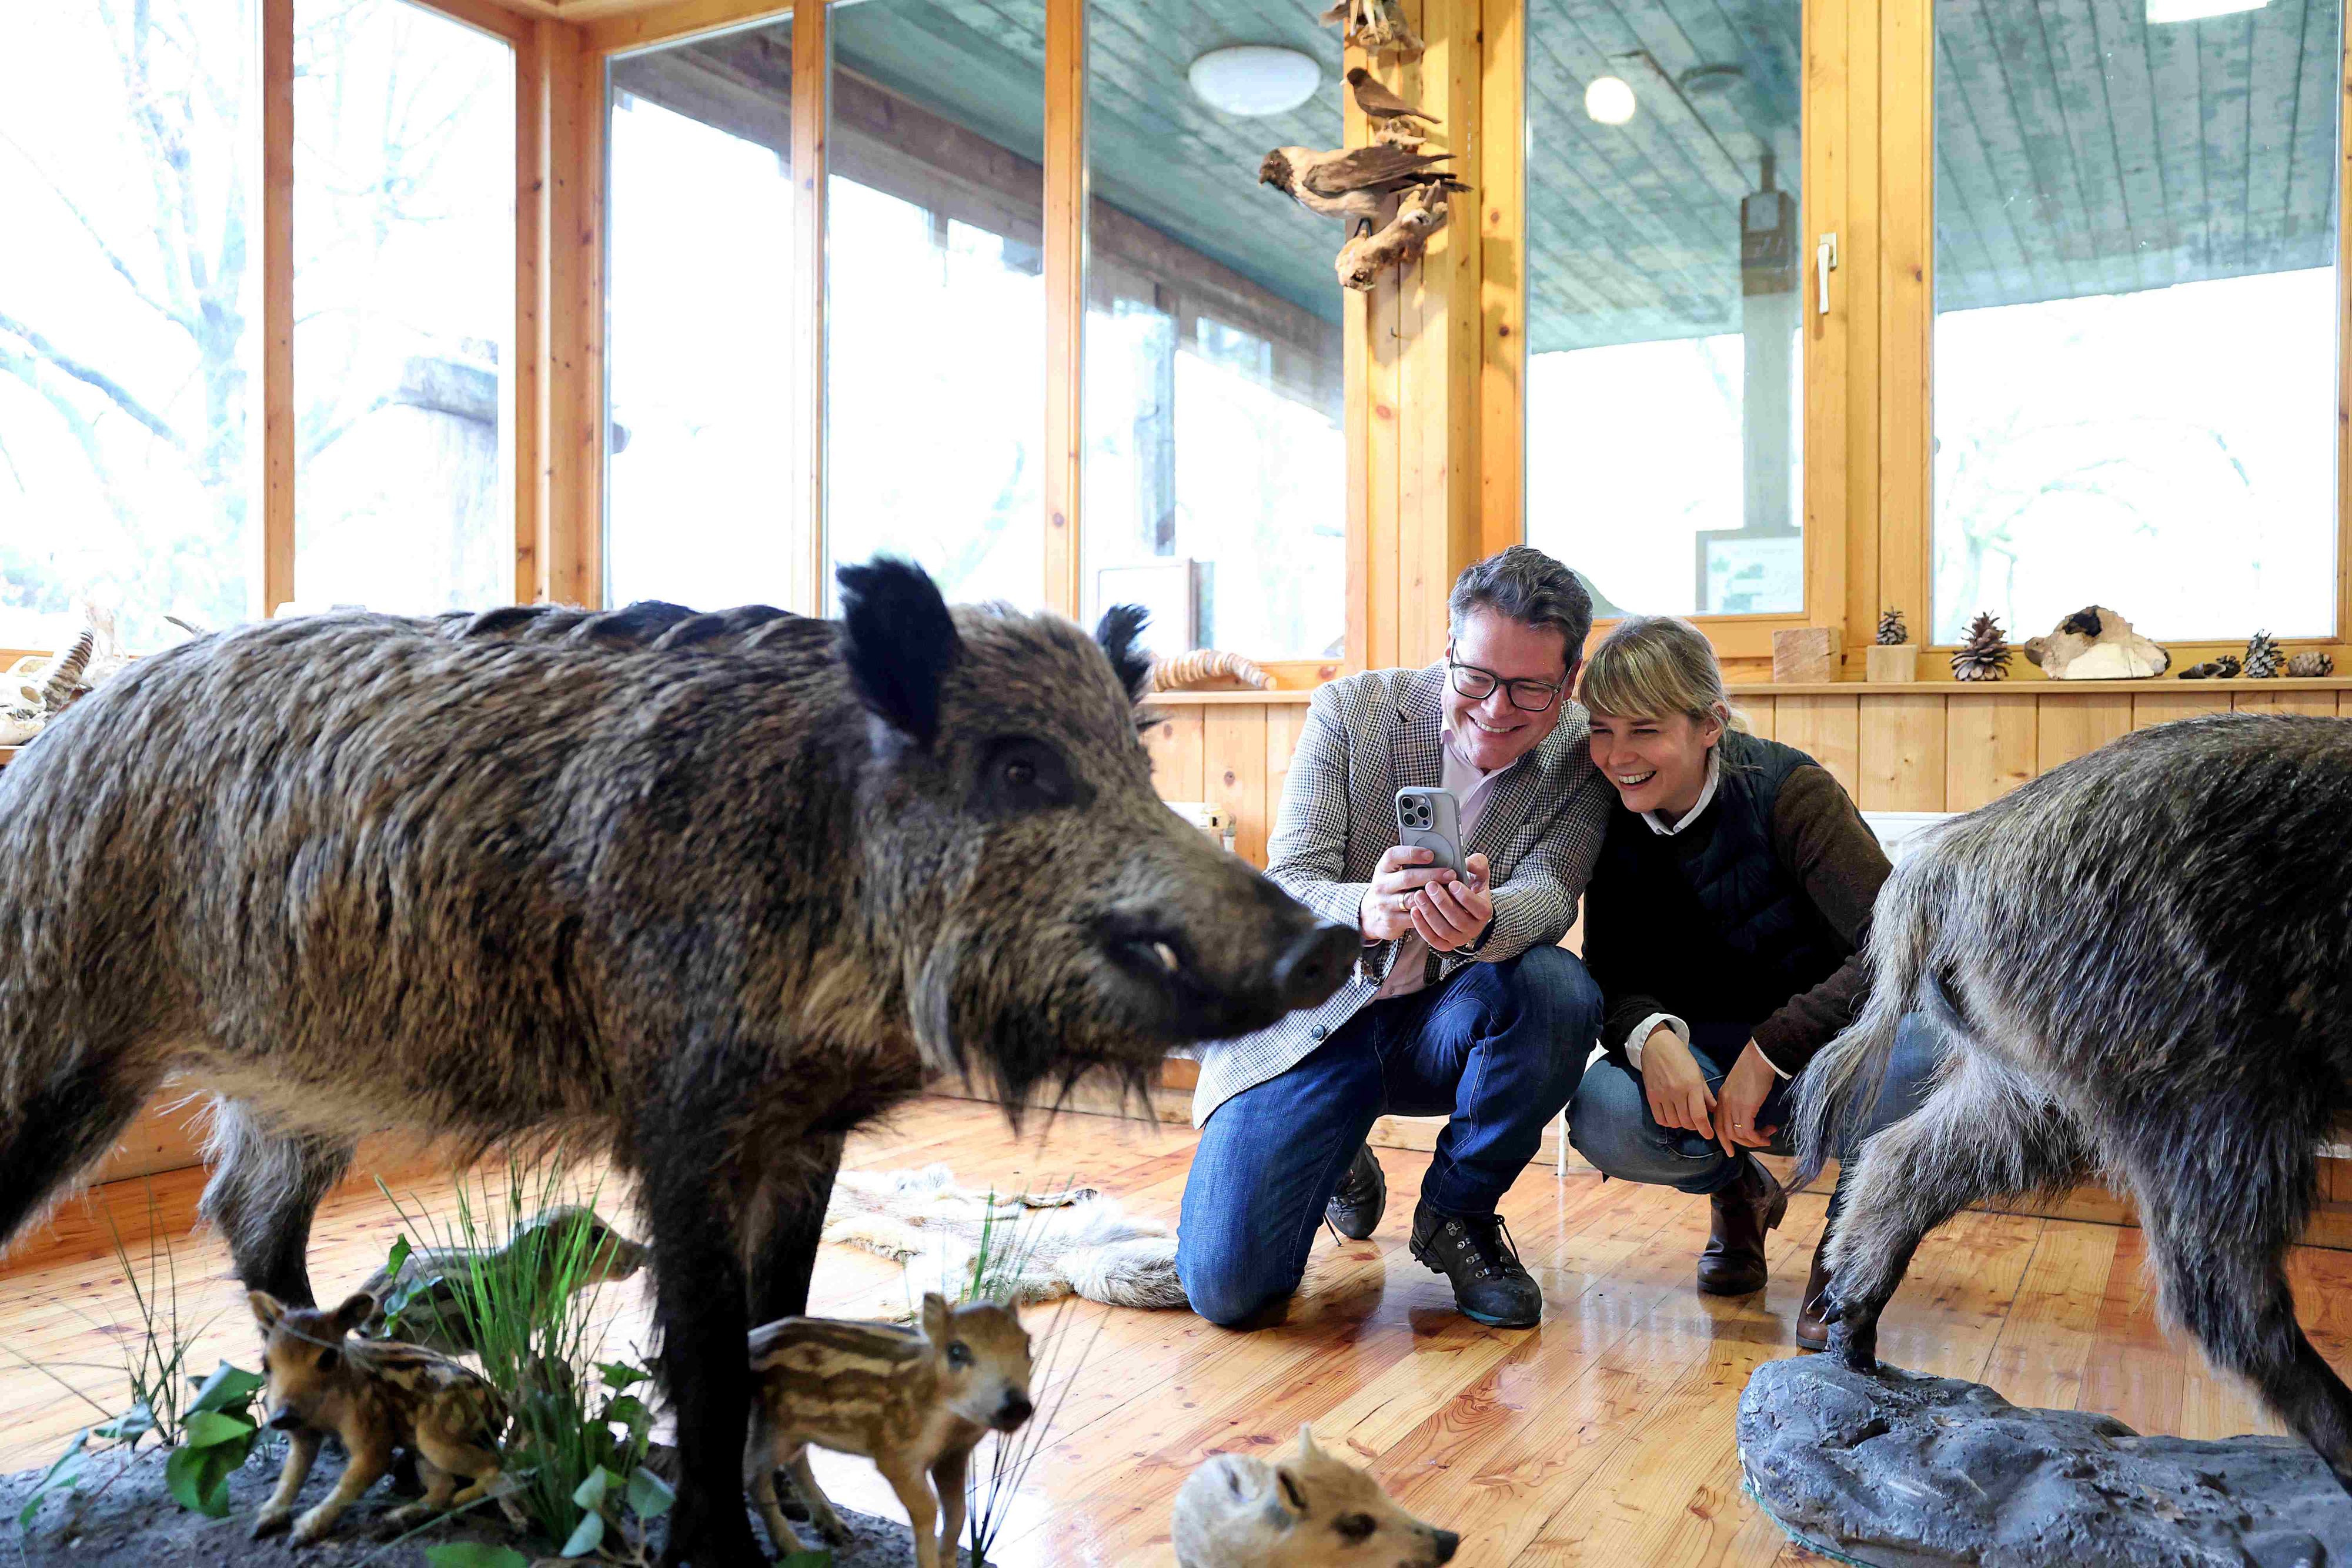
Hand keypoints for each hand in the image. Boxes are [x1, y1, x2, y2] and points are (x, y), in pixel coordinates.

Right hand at [1360, 845, 1458, 940]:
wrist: (1369, 915)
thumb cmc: (1389, 890)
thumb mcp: (1392, 874)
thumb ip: (1409, 866)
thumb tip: (1440, 859)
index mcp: (1383, 869)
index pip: (1393, 856)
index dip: (1412, 853)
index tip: (1431, 854)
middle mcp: (1381, 885)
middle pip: (1407, 878)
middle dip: (1432, 875)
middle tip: (1451, 874)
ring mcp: (1385, 904)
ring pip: (1412, 899)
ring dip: (1433, 896)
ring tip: (1450, 892)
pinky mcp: (1391, 921)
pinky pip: (1414, 917)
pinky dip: (1430, 913)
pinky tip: (1442, 909)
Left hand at [1407, 852, 1491, 952]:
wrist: (1461, 905)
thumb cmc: (1468, 885)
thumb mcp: (1477, 873)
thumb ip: (1477, 864)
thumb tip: (1468, 862)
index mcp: (1484, 911)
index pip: (1479, 909)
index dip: (1465, 897)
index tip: (1452, 883)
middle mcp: (1474, 928)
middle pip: (1458, 920)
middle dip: (1442, 902)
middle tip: (1430, 885)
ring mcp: (1458, 938)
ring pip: (1443, 930)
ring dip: (1429, 913)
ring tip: (1418, 895)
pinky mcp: (1444, 944)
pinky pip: (1432, 939)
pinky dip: (1422, 926)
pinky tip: (1414, 910)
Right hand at [1639, 1027, 1714, 1135]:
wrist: (1656, 1045)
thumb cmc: (1680, 1057)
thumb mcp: (1697, 1072)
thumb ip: (1705, 1093)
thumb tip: (1713, 1110)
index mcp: (1691, 1085)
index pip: (1699, 1115)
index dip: (1705, 1129)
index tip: (1709, 1135)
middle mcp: (1677, 1092)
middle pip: (1687, 1122)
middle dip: (1694, 1126)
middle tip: (1697, 1122)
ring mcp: (1662, 1095)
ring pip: (1674, 1122)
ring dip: (1681, 1124)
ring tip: (1685, 1118)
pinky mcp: (1651, 1096)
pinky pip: (1660, 1119)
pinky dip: (1668, 1122)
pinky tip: (1672, 1117)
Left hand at [1714, 1040, 1780, 1157]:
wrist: (1760, 1058)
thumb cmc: (1754, 1068)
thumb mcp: (1741, 1085)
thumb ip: (1739, 1098)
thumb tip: (1748, 1111)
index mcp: (1722, 1098)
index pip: (1718, 1123)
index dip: (1723, 1138)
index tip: (1730, 1150)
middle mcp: (1724, 1103)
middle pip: (1725, 1132)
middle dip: (1738, 1144)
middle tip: (1755, 1147)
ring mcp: (1733, 1106)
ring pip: (1737, 1134)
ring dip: (1754, 1141)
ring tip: (1767, 1138)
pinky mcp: (1746, 1108)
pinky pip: (1748, 1132)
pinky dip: (1757, 1138)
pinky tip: (1767, 1136)